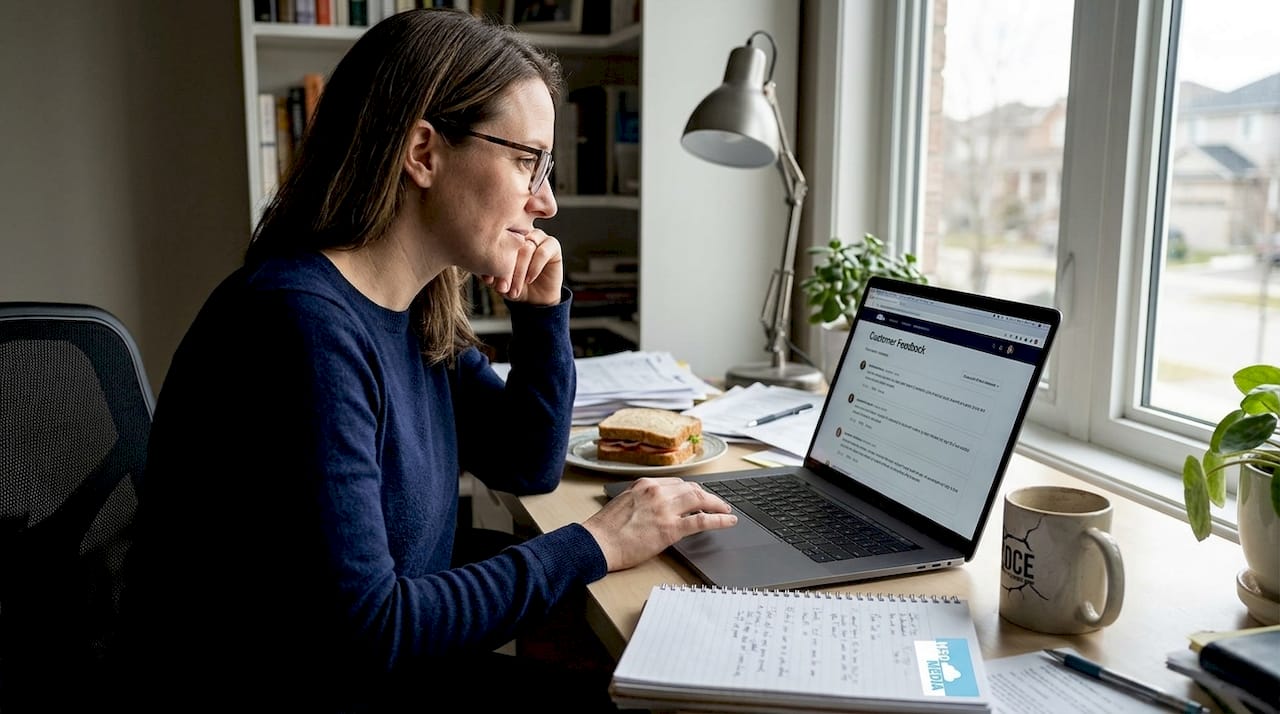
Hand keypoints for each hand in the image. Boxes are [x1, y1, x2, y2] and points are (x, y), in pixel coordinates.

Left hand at [486, 228, 562, 304]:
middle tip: (504, 287)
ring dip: (520, 271)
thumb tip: (485, 274)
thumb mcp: (498, 281)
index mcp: (506, 237)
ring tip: (515, 288)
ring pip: (526, 248)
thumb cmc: (514, 286)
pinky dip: (534, 267)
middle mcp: (522, 233)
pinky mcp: (553, 245)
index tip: (489, 280)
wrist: (535, 298)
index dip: (493, 261)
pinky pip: (542, 252)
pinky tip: (529, 279)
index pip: (498, 241)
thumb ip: (491, 274)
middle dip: (507, 269)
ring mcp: (538, 237)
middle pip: (512, 245)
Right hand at [581, 477, 737, 571]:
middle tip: (718, 503)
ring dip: (717, 504)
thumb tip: (657, 508)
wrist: (597, 543)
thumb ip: (643, 500)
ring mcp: (665, 509)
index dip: (692, 491)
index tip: (699, 496)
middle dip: (708, 495)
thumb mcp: (624, 502)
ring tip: (726, 511)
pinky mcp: (670, 528)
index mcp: (645, 485)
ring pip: (700, 499)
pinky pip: (702, 520)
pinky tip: (729, 521)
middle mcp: (657, 492)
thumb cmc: (606, 529)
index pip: (677, 483)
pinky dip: (719, 519)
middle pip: (692, 488)